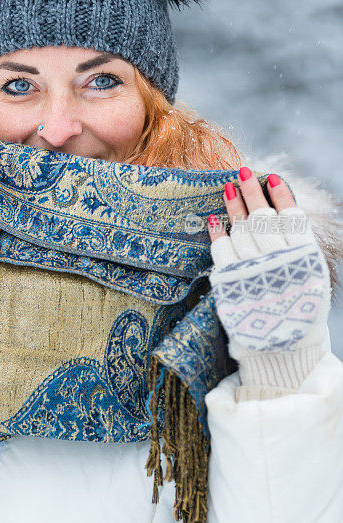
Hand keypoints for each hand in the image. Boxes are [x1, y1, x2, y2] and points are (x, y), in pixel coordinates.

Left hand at [207, 168, 330, 383]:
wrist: (282, 350)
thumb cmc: (297, 307)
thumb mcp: (308, 275)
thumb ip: (297, 244)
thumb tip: (281, 208)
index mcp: (304, 260)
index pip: (291, 219)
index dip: (280, 196)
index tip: (271, 178)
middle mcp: (279, 264)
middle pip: (263, 219)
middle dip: (252, 193)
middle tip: (243, 172)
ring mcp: (253, 273)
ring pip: (241, 231)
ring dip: (234, 207)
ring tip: (229, 187)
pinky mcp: (231, 285)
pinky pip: (221, 251)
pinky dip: (217, 234)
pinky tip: (214, 220)